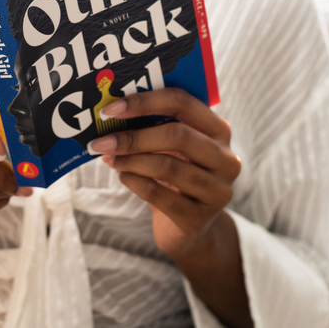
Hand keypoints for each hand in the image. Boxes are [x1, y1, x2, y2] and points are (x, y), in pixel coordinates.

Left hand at [89, 88, 238, 260]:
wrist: (190, 226)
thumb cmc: (176, 172)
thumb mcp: (172, 146)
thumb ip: (154, 125)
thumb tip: (110, 113)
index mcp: (218, 129)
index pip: (182, 102)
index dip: (144, 102)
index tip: (110, 109)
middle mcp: (225, 158)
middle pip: (178, 135)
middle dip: (134, 137)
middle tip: (102, 141)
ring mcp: (217, 190)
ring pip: (167, 167)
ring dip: (130, 161)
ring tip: (109, 158)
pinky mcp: (199, 218)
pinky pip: (159, 195)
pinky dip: (134, 182)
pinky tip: (122, 176)